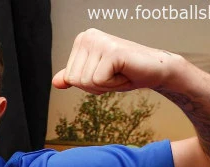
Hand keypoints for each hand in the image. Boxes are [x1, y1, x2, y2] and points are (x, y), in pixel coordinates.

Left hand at [52, 29, 179, 93]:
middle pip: (75, 80)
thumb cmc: (126, 72)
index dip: (88, 84)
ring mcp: (100, 42)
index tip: (106, 73)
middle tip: (114, 74)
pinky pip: (99, 81)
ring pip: (86, 82)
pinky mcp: (111, 51)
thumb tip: (55, 82)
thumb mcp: (95, 76)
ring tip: (120, 72)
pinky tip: (125, 73)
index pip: (69, 78)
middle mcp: (88, 36)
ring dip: (106, 85)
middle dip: (96, 86)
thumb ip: (75, 77)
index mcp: (82, 40)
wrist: (154, 70)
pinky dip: (114, 85)